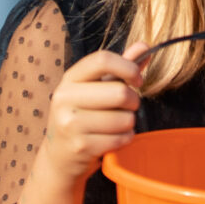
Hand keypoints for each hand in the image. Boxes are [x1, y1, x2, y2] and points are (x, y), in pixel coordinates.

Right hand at [36, 46, 149, 187]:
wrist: (60, 156)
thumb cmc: (83, 117)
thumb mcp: (95, 89)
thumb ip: (119, 68)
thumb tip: (144, 46)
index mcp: (70, 79)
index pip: (102, 60)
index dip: (128, 68)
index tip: (137, 80)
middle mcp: (65, 98)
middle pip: (120, 92)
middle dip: (133, 102)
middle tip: (127, 107)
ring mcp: (70, 123)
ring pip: (124, 119)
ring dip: (129, 123)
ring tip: (116, 125)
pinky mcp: (81, 146)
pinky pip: (122, 139)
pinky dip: (125, 139)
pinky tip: (112, 139)